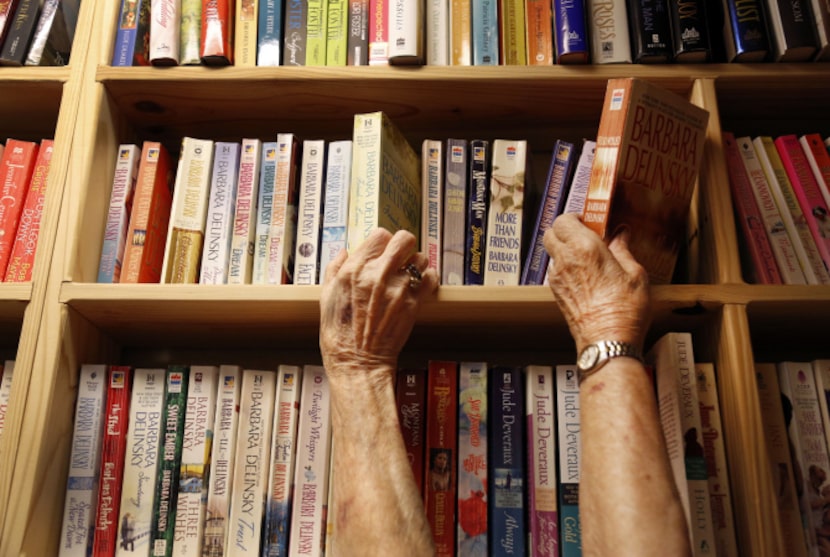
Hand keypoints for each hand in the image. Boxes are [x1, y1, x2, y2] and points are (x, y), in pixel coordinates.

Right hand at [319, 228, 438, 383]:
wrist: (358, 362)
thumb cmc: (339, 334)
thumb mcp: (326, 297)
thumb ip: (335, 269)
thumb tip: (344, 252)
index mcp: (355, 270)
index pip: (379, 235)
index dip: (381, 242)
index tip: (380, 252)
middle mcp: (378, 275)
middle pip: (404, 239)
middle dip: (403, 245)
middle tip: (399, 257)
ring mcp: (399, 289)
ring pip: (420, 258)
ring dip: (415, 264)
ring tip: (407, 276)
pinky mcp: (414, 304)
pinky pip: (431, 278)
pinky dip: (427, 280)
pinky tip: (417, 287)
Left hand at [543, 213, 650, 353]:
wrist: (607, 342)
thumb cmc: (623, 312)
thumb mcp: (635, 275)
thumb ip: (623, 250)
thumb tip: (621, 236)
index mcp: (585, 248)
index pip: (563, 219)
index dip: (574, 217)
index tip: (589, 221)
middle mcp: (566, 260)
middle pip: (550, 233)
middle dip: (564, 230)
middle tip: (584, 235)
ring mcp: (557, 278)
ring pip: (551, 253)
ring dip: (564, 250)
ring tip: (586, 257)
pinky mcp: (556, 294)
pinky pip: (555, 272)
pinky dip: (565, 268)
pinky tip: (584, 276)